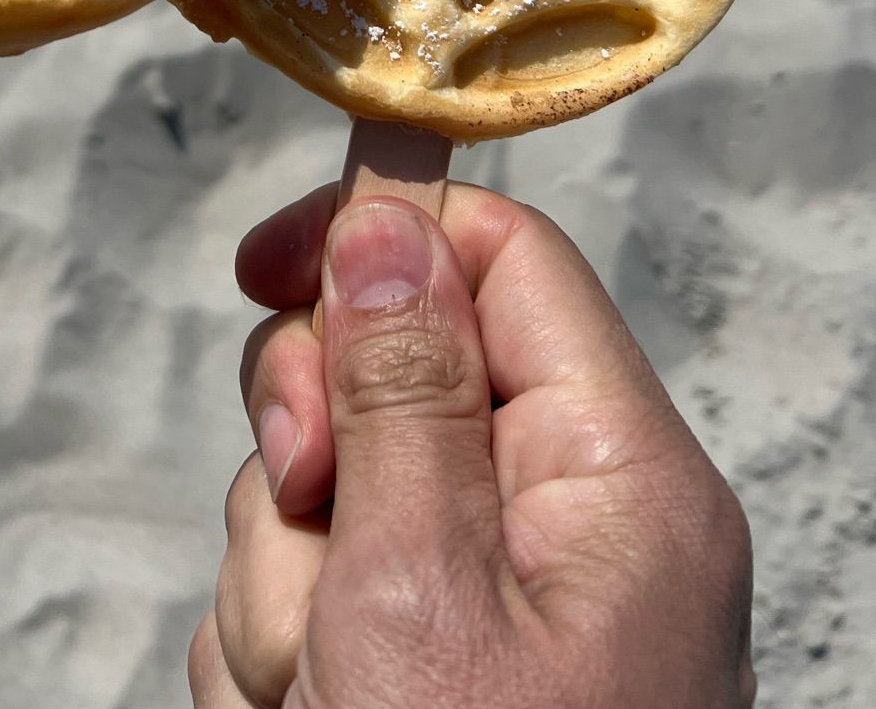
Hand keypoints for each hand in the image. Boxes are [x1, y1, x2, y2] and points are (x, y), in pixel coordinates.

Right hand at [192, 183, 754, 708]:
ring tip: (314, 698)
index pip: (502, 258)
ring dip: (283, 586)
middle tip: (313, 526)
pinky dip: (279, 656)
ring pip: (330, 495)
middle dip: (312, 451)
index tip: (258, 268)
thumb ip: (403, 385)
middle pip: (396, 371)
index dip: (378, 239)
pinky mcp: (428, 673)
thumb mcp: (419, 587)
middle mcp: (569, 526)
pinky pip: (312, 594)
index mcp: (617, 476)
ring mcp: (493, 609)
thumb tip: (387, 215)